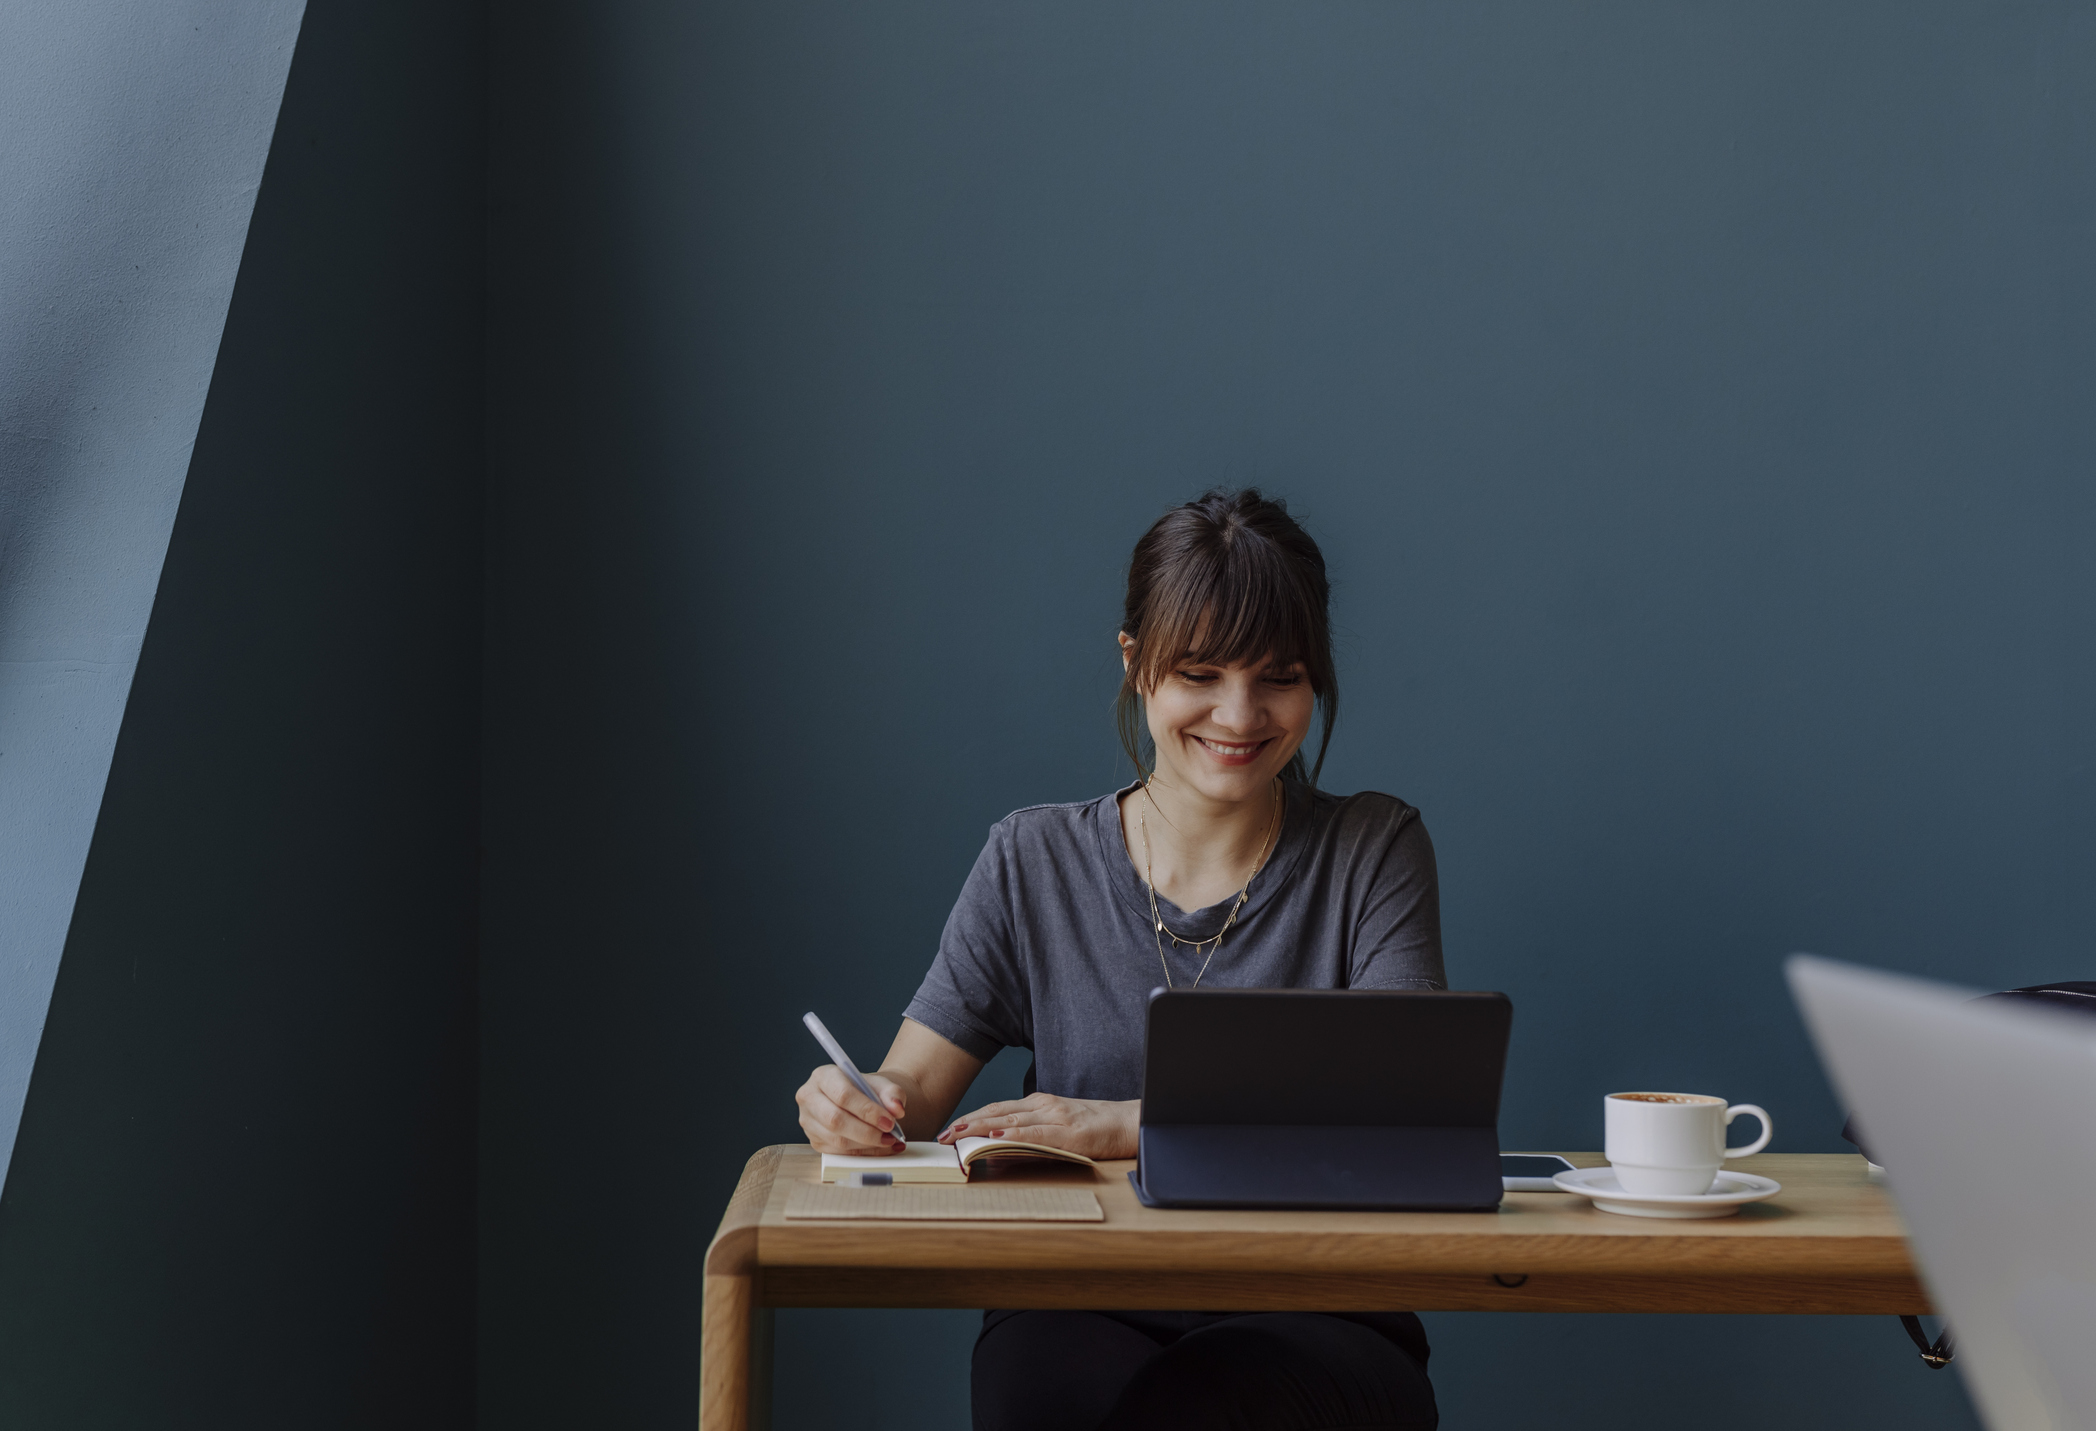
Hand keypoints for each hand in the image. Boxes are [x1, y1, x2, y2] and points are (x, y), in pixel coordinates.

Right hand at [796, 1064, 908, 1154]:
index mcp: (823, 1076)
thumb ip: (892, 1093)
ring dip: (867, 1144)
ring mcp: (808, 1122)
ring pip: (837, 1140)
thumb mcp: (881, 1084)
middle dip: (866, 1131)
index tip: (889, 1121)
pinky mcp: (815, 1141)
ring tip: (890, 1140)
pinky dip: (864, 1153)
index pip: (843, 1095)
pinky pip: (839, 1152)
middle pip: (835, 1120)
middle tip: (890, 1135)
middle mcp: (809, 1098)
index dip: (867, 1110)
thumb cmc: (867, 1089)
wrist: (860, 1098)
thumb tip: (897, 1110)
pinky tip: (882, 1147)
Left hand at [937, 1094, 1138, 1160]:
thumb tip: (998, 1151)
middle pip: (997, 1112)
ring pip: (1010, 1120)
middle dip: (966, 1123)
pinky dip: (1013, 1135)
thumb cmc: (1097, 1128)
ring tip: (957, 1136)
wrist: (1131, 1123)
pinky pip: (1036, 1133)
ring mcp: (1056, 1116)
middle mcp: (1044, 1105)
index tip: (949, 1128)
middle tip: (941, 1135)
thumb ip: (1031, 1136)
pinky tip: (996, 1138)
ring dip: (980, 1128)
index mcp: (1040, 1104)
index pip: (997, 1109)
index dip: (971, 1117)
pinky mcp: (1068, 1132)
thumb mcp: (1059, 1129)